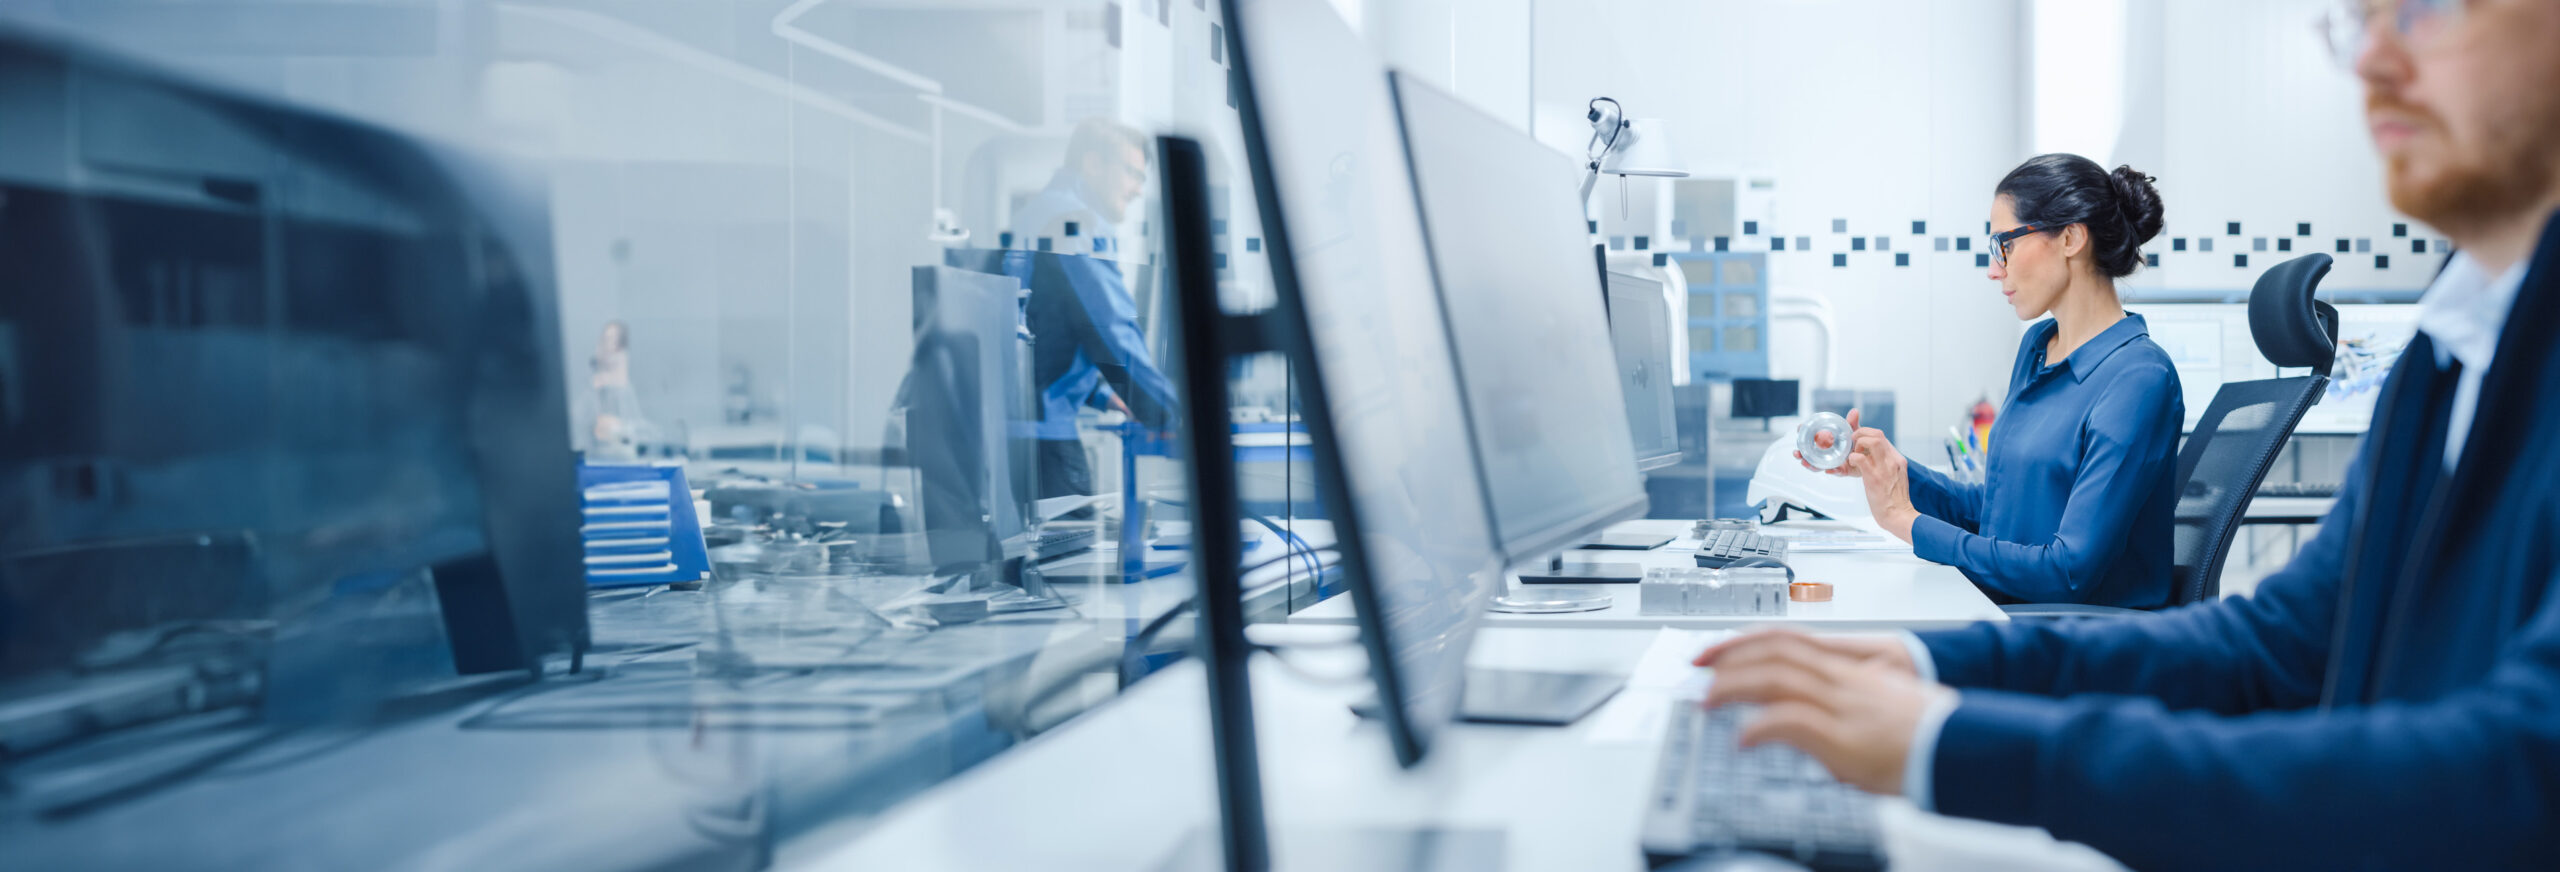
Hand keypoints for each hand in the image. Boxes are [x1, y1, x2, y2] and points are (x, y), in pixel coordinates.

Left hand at [1696, 630, 1951, 795]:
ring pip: (1777, 678)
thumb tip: (1802, 716)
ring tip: (1706, 699)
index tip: (1715, 651)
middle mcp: (1842, 678)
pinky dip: (1760, 727)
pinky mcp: (1845, 736)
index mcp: (1848, 668)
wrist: (1959, 745)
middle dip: (1728, 656)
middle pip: (1775, 651)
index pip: (1787, 640)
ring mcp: (1843, 704)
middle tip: (1696, 669)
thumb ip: (1836, 701)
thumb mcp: (1872, 705)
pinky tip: (1742, 738)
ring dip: (1733, 686)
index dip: (1745, 640)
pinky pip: (1793, 721)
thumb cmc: (1922, 730)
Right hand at [1794, 409, 1861, 476]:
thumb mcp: (1854, 431)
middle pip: (1808, 453)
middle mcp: (1824, 452)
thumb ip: (1852, 423)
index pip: (1810, 436)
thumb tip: (1854, 411)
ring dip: (1810, 464)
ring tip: (1805, 463)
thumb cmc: (1857, 442)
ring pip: (1817, 465)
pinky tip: (1828, 470)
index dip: (1803, 432)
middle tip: (1796, 453)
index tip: (1799, 428)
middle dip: (1800, 453)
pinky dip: (1831, 471)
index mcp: (1825, 441)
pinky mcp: (1840, 470)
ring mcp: (1831, 462)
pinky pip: (1834, 471)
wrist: (1869, 455)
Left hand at [1843, 413, 1920, 541]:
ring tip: (1853, 454)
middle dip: (1861, 433)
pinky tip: (1851, 465)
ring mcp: (1884, 468)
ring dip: (1858, 443)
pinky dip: (1852, 458)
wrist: (1898, 515)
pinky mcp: (1874, 477)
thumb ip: (1887, 466)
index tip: (1858, 438)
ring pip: (1871, 441)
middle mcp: (1892, 460)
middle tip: (1853, 442)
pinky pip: (1860, 459)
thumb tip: (1874, 459)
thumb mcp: (1895, 477)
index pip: (1882, 437)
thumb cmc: (1894, 500)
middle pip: (1877, 434)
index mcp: (1897, 460)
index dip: (1867, 433)